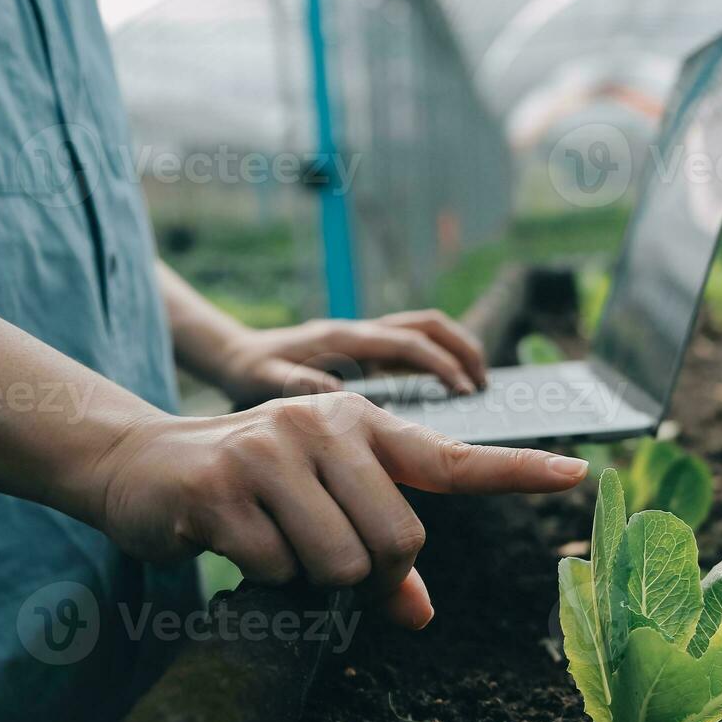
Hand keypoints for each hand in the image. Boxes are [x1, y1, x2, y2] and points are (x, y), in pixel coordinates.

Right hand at [88, 393, 585, 628]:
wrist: (138, 465)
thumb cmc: (249, 490)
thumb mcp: (319, 506)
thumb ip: (377, 556)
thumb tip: (419, 617)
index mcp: (362, 427)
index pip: (453, 458)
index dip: (518, 471)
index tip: (578, 473)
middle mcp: (325, 426)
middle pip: (397, 542)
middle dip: (367, 574)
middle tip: (318, 556)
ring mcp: (272, 451)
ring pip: (340, 565)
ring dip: (309, 580)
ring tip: (272, 541)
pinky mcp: (222, 488)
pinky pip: (276, 572)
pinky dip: (259, 578)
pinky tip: (230, 541)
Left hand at [217, 311, 487, 405]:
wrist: (236, 355)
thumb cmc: (250, 371)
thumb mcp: (263, 380)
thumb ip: (297, 382)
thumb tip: (337, 392)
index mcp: (344, 337)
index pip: (407, 343)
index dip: (441, 364)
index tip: (465, 391)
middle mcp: (362, 331)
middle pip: (429, 325)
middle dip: (464, 349)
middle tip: (485, 386)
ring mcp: (368, 340)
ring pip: (427, 331)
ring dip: (458, 351)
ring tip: (478, 387)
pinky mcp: (369, 352)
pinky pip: (415, 350)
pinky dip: (440, 363)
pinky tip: (451, 397)